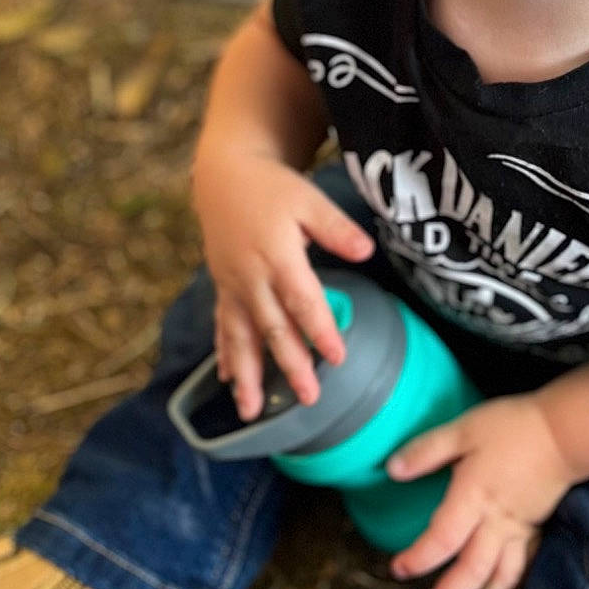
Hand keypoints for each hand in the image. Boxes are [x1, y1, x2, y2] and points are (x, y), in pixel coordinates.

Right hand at [192, 143, 372, 418]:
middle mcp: (252, 278)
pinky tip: (228, 382)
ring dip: (248, 375)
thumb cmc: (273, 189)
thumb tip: (366, 252)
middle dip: (290, 364)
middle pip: (273, 327)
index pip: (302, 300)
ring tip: (251, 411)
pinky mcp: (223, 288)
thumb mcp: (309, 199)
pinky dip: (225, 354)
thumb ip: (336, 227)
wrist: (224, 177)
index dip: (320, 329)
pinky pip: (223, 326)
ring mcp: (233, 286)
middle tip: (309, 398)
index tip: (337, 357)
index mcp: (278, 256)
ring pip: (241, 337)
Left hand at [386, 398, 574, 588]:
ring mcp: (520, 531)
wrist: (566, 432)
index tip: (398, 570)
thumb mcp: (464, 429)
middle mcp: (497, 523)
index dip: (418, 559)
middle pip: (471, 573)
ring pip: (501, 581)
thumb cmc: (513, 427)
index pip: (441, 540)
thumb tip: (391, 470)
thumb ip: (427, 450)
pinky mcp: (536, 531)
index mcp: (474, 498)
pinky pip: (523, 572)